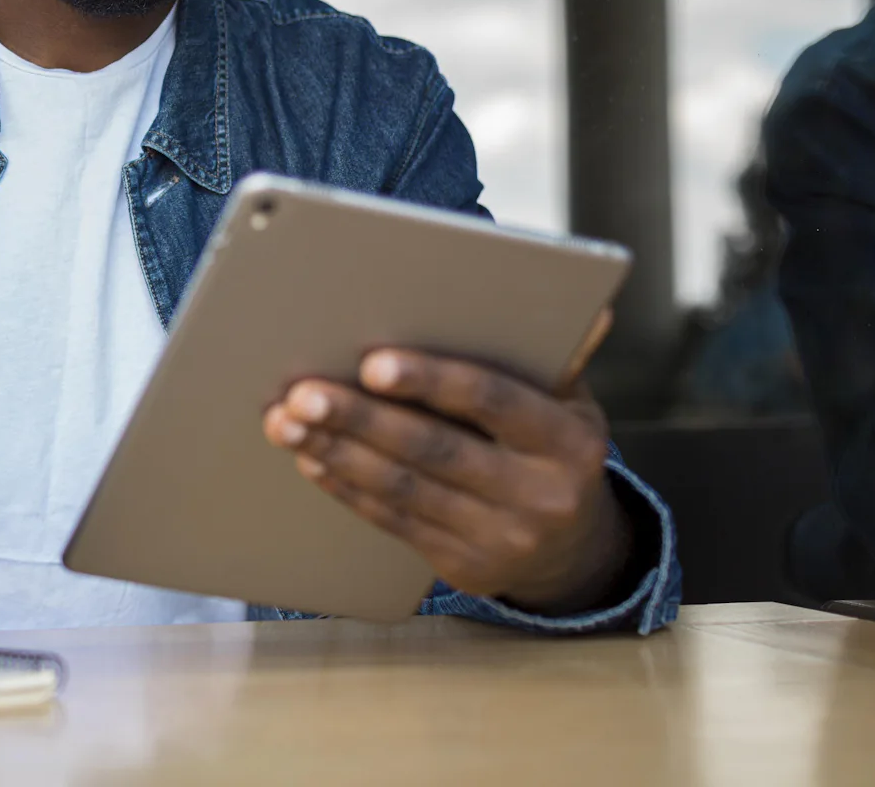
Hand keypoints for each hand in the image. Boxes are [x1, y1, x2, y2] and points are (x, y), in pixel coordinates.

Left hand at [260, 315, 629, 613]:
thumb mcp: (572, 403)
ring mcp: (500, 538)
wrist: (574, 550)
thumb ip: (556, 357)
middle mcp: (540, 494)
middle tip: (303, 391)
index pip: (492, 401)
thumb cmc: (555, 450)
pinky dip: (346, 487)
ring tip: (287, 420)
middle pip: (434, 448)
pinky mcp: (462, 568)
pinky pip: (393, 521)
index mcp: (568, 441)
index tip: (372, 363)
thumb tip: (587, 305)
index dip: (430, 380)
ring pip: (403, 488)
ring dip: (337, 451)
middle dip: (360, 417)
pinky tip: (312, 458)